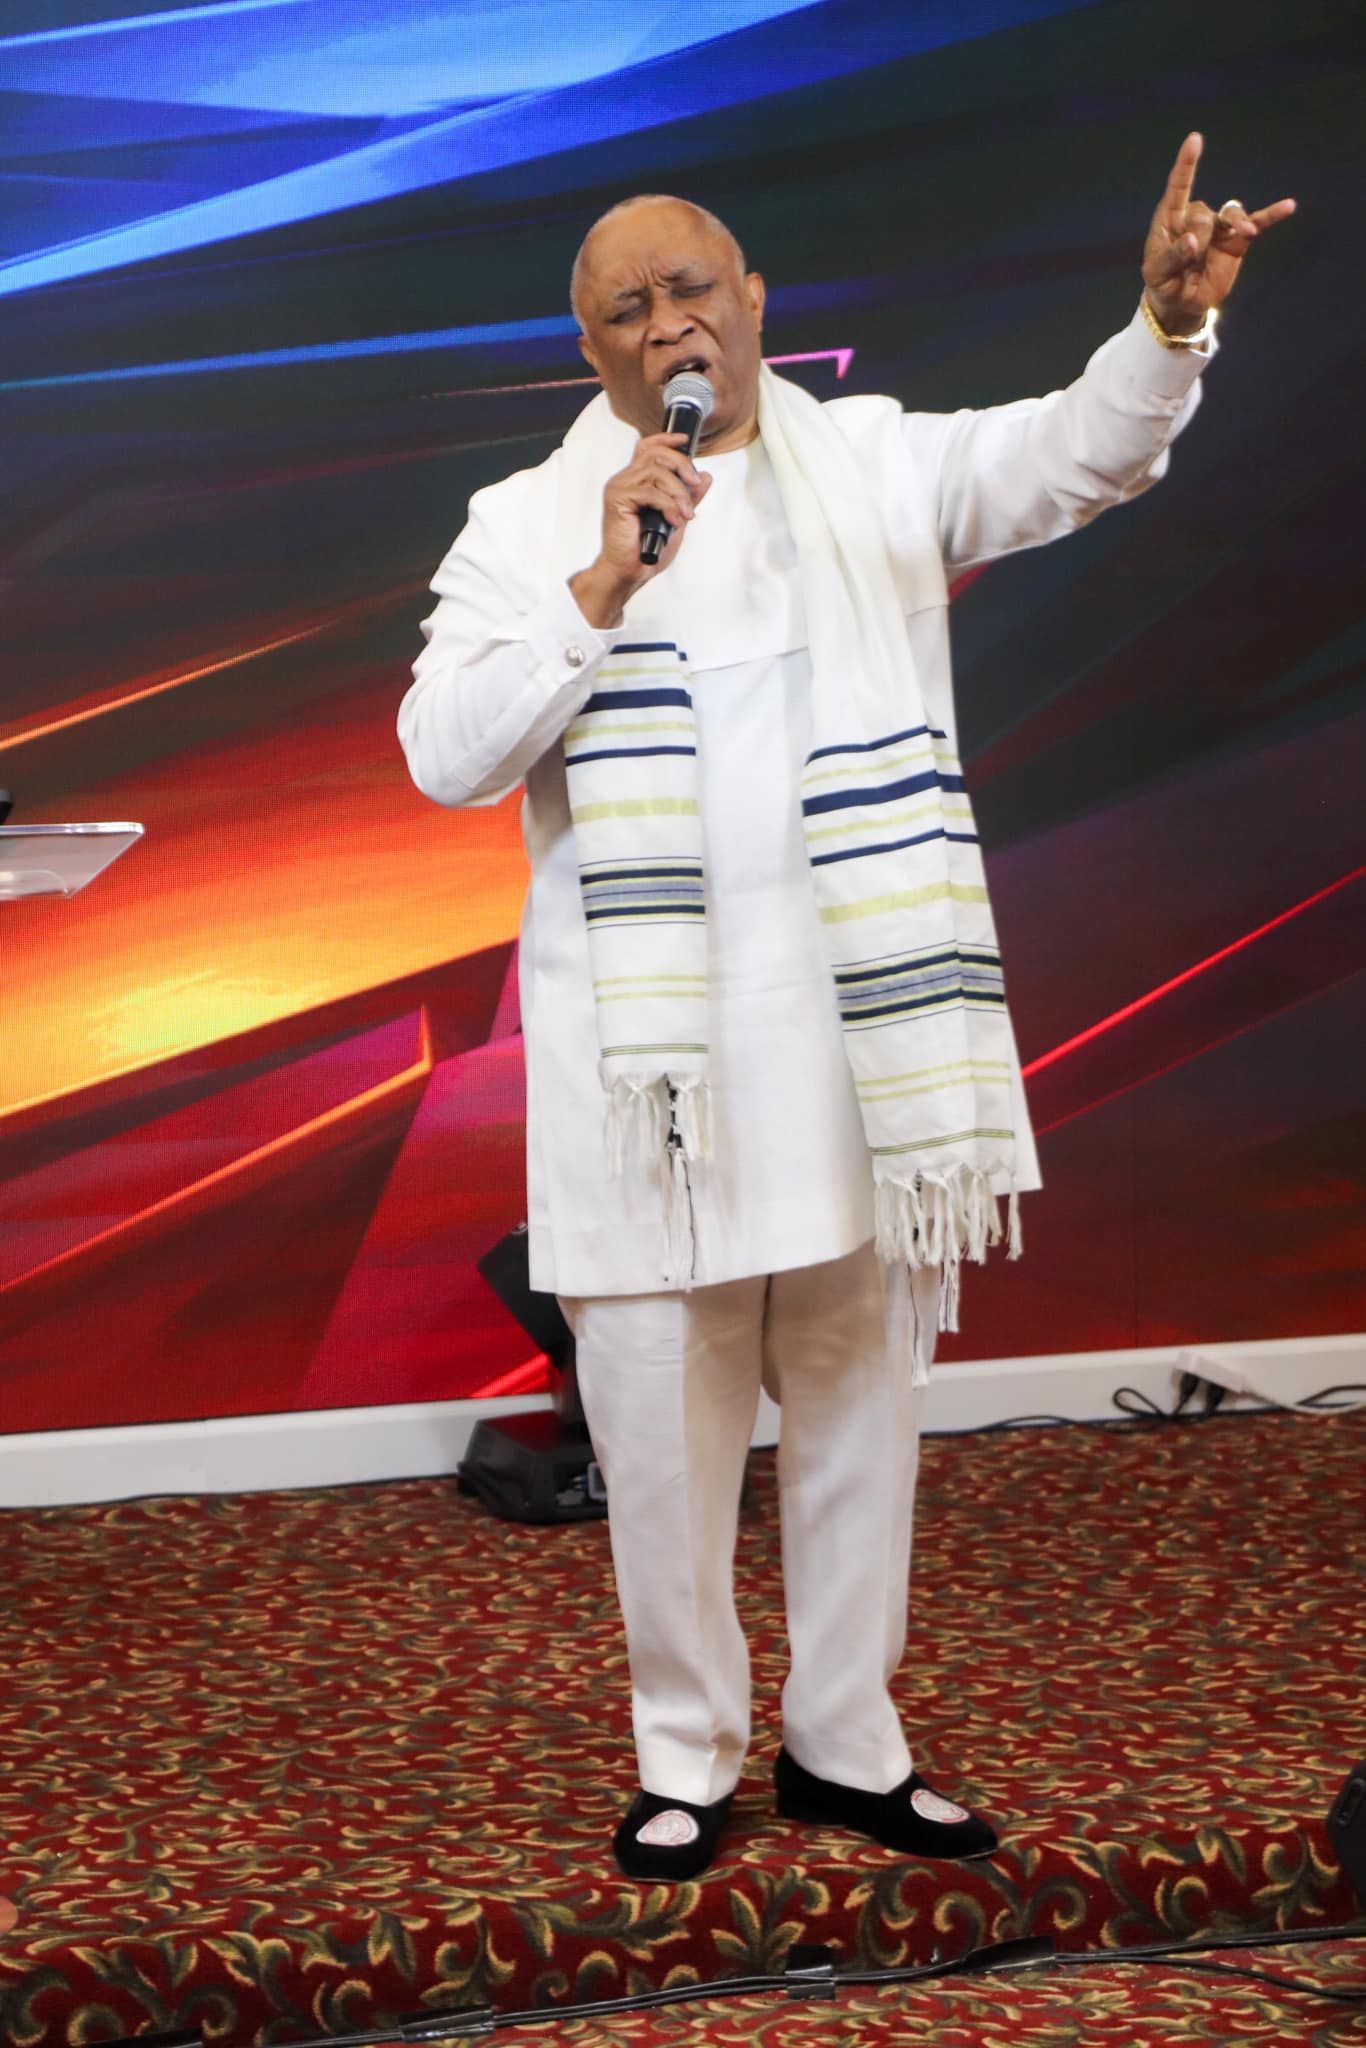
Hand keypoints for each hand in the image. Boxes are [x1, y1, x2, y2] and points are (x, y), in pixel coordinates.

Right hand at [570, 432, 710, 626]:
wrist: (629, 572)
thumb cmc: (646, 550)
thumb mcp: (677, 519)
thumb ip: (688, 497)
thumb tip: (705, 477)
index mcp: (636, 480)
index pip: (648, 447)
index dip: (667, 439)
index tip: (686, 440)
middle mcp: (625, 479)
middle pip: (656, 453)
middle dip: (682, 466)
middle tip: (695, 484)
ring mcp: (619, 487)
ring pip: (656, 471)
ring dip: (678, 492)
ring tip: (685, 515)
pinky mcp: (617, 499)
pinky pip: (650, 491)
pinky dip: (668, 505)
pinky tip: (674, 521)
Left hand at [1141, 132, 1295, 335]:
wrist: (1183, 302)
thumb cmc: (1164, 283)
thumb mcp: (1156, 274)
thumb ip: (1171, 257)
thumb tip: (1193, 240)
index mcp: (1170, 217)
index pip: (1179, 185)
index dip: (1187, 163)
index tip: (1195, 139)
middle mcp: (1195, 215)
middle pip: (1202, 213)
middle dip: (1196, 242)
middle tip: (1187, 269)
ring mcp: (1218, 226)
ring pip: (1229, 215)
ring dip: (1234, 226)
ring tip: (1245, 235)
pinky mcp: (1236, 239)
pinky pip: (1256, 223)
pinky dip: (1271, 215)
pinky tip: (1288, 206)